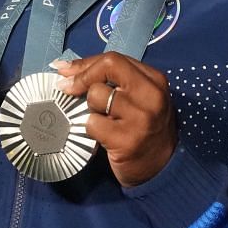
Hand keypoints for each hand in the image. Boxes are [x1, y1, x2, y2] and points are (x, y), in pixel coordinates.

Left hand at [54, 52, 176, 186]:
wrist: (162, 168)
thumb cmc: (143, 128)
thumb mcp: (139, 98)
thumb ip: (113, 80)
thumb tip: (65, 68)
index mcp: (154, 80)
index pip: (114, 59)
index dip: (85, 63)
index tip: (65, 70)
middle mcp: (151, 95)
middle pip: (107, 68)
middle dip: (82, 77)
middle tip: (68, 89)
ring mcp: (140, 118)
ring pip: (96, 95)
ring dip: (91, 108)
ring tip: (102, 119)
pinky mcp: (127, 140)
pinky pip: (92, 123)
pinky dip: (91, 129)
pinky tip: (102, 136)